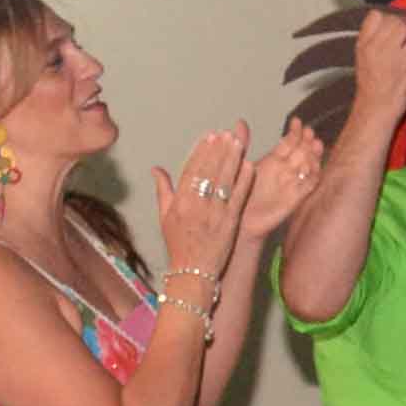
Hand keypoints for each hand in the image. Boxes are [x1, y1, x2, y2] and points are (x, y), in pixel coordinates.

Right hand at [151, 124, 252, 274]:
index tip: (209, 136)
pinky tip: (250, 165)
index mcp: (179, 202)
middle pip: (209, 172)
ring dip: (232, 159)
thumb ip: (163, 190)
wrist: (193, 272)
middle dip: (218, 150)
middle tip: (226, 133)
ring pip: (225, 180)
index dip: (201, 151)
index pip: (192, 170)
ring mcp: (215, 213)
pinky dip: (244, 181)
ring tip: (238, 142)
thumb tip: (156, 169)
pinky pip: (239, 197)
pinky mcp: (231, 222)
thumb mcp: (164, 217)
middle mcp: (197, 205)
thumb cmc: (179, 244)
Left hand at [235, 120, 326, 244]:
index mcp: (273, 161)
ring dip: (314, 155)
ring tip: (316, 144)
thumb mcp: (238, 164)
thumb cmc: (237, 194)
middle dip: (308, 141)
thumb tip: (239, 121)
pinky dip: (312, 175)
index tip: (297, 121)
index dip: (295, 132)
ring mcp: (292, 184)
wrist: (239, 220)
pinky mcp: (295, 198)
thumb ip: (242, 144)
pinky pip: (308, 185)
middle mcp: (285, 171)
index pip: (289, 142)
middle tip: (310, 131)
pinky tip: (312, 166)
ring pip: (309, 166)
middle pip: (303, 152)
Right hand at [346, 11, 405, 138]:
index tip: (401, 19)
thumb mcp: (367, 62)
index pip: (373, 17)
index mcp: (362, 45)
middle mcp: (372, 46)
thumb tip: (393, 35)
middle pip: (392, 19)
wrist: (374, 109)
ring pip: (404, 27)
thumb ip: (377, 47)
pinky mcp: (401, 63)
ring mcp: (386, 53)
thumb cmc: (373, 90)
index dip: (390, 15)